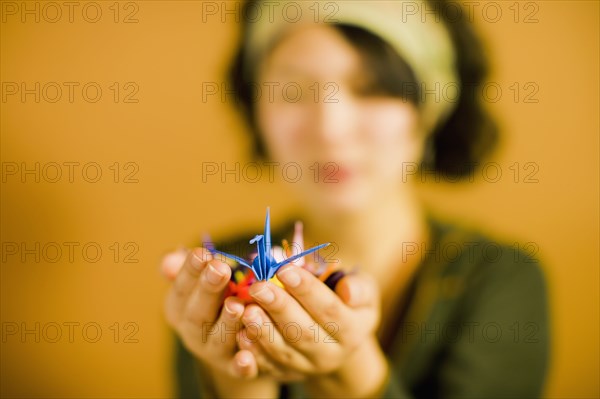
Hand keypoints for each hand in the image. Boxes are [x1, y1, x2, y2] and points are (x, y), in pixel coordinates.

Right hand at [162, 247, 259, 378]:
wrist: (236, 339)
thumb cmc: (220, 295)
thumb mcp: (204, 277)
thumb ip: (191, 266)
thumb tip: (172, 256)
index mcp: (180, 308)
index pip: (181, 288)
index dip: (190, 271)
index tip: (202, 253)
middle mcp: (193, 332)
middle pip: (197, 313)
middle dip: (208, 290)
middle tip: (220, 269)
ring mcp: (213, 352)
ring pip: (218, 339)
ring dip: (226, 323)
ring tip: (236, 305)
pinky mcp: (235, 368)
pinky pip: (237, 369)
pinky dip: (241, 364)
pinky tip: (248, 357)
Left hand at [237, 264, 388, 395]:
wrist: (338, 333)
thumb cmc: (347, 300)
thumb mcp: (363, 290)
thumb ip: (359, 288)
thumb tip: (347, 290)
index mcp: (353, 331)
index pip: (329, 309)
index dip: (306, 290)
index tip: (284, 269)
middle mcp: (331, 354)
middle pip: (303, 332)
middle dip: (279, 308)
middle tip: (258, 286)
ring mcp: (307, 366)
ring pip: (283, 351)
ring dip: (263, 331)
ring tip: (246, 309)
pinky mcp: (286, 373)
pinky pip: (268, 366)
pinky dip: (253, 352)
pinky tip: (240, 334)